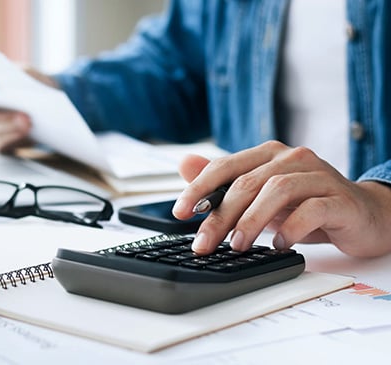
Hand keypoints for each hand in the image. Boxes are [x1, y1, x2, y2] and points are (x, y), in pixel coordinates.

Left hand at [172, 141, 390, 257]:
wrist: (363, 214)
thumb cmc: (306, 204)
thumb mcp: (260, 196)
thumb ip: (224, 181)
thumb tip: (185, 165)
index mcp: (268, 155)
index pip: (225, 166)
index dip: (199, 188)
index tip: (179, 213)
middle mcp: (292, 158)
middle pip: (247, 183)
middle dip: (220, 216)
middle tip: (204, 243)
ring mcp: (318, 176)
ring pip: (277, 190)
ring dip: (252, 221)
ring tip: (238, 245)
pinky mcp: (339, 199)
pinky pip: (311, 210)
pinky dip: (290, 229)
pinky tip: (279, 245)